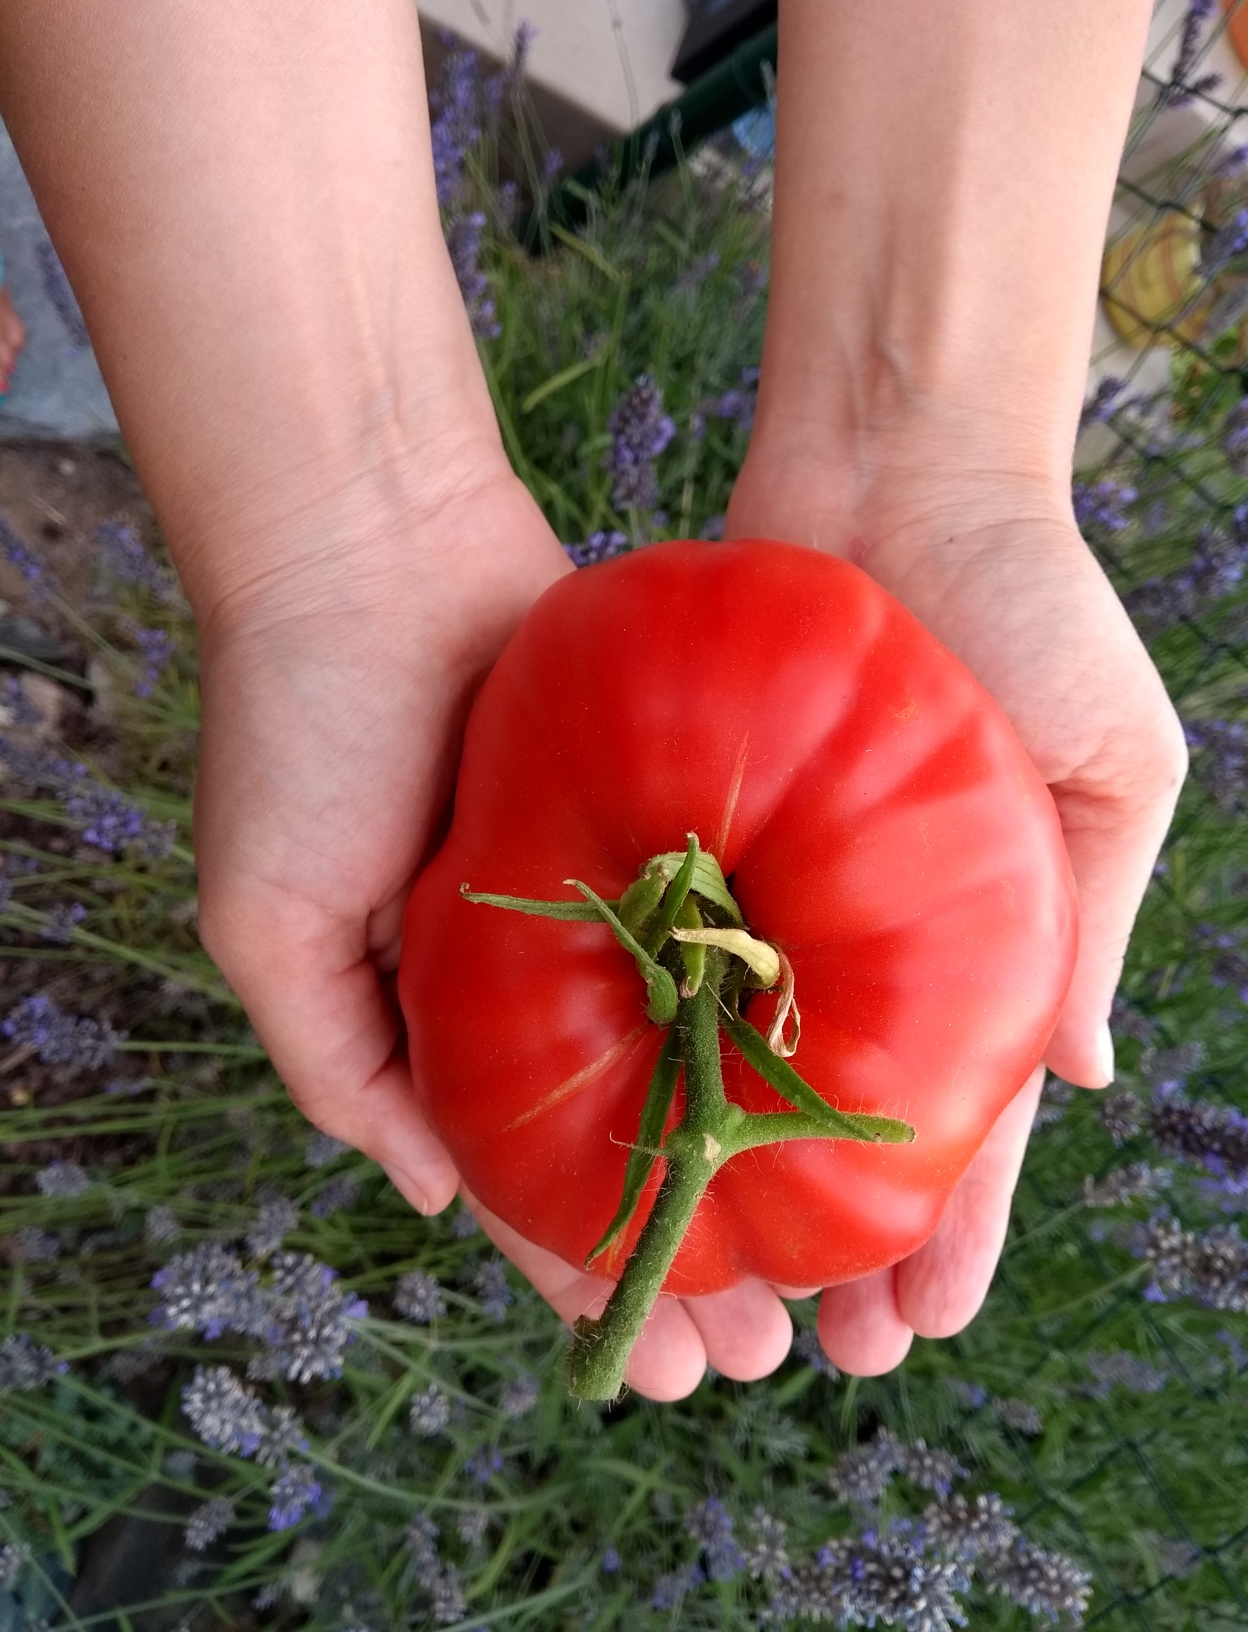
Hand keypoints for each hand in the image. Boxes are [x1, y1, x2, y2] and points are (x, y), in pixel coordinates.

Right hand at [190, 455, 809, 1401]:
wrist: (375, 547)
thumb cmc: (297, 733)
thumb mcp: (268, 921)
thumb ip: (338, 1065)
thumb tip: (438, 1198)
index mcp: (435, 1016)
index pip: (523, 1177)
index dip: (585, 1273)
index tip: (657, 1368)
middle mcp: (530, 972)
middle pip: (630, 1140)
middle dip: (690, 1253)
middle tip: (767, 1357)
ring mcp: (603, 898)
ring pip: (697, 1060)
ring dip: (751, 1165)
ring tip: (828, 1274)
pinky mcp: (666, 819)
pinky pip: (732, 939)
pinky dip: (771, 1022)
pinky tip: (836, 1096)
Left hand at [720, 457, 1187, 1376]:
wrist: (899, 471)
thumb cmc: (1033, 606)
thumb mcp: (1109, 766)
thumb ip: (1089, 916)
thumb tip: (1079, 1073)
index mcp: (980, 937)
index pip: (964, 1122)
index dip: (951, 1231)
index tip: (921, 1330)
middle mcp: (869, 932)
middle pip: (847, 1124)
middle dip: (839, 1248)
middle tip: (809, 1363)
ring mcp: (778, 886)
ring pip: (748, 1068)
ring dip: (741, 1186)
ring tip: (719, 1299)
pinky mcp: (694, 826)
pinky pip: (667, 955)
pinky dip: (655, 1053)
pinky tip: (633, 1143)